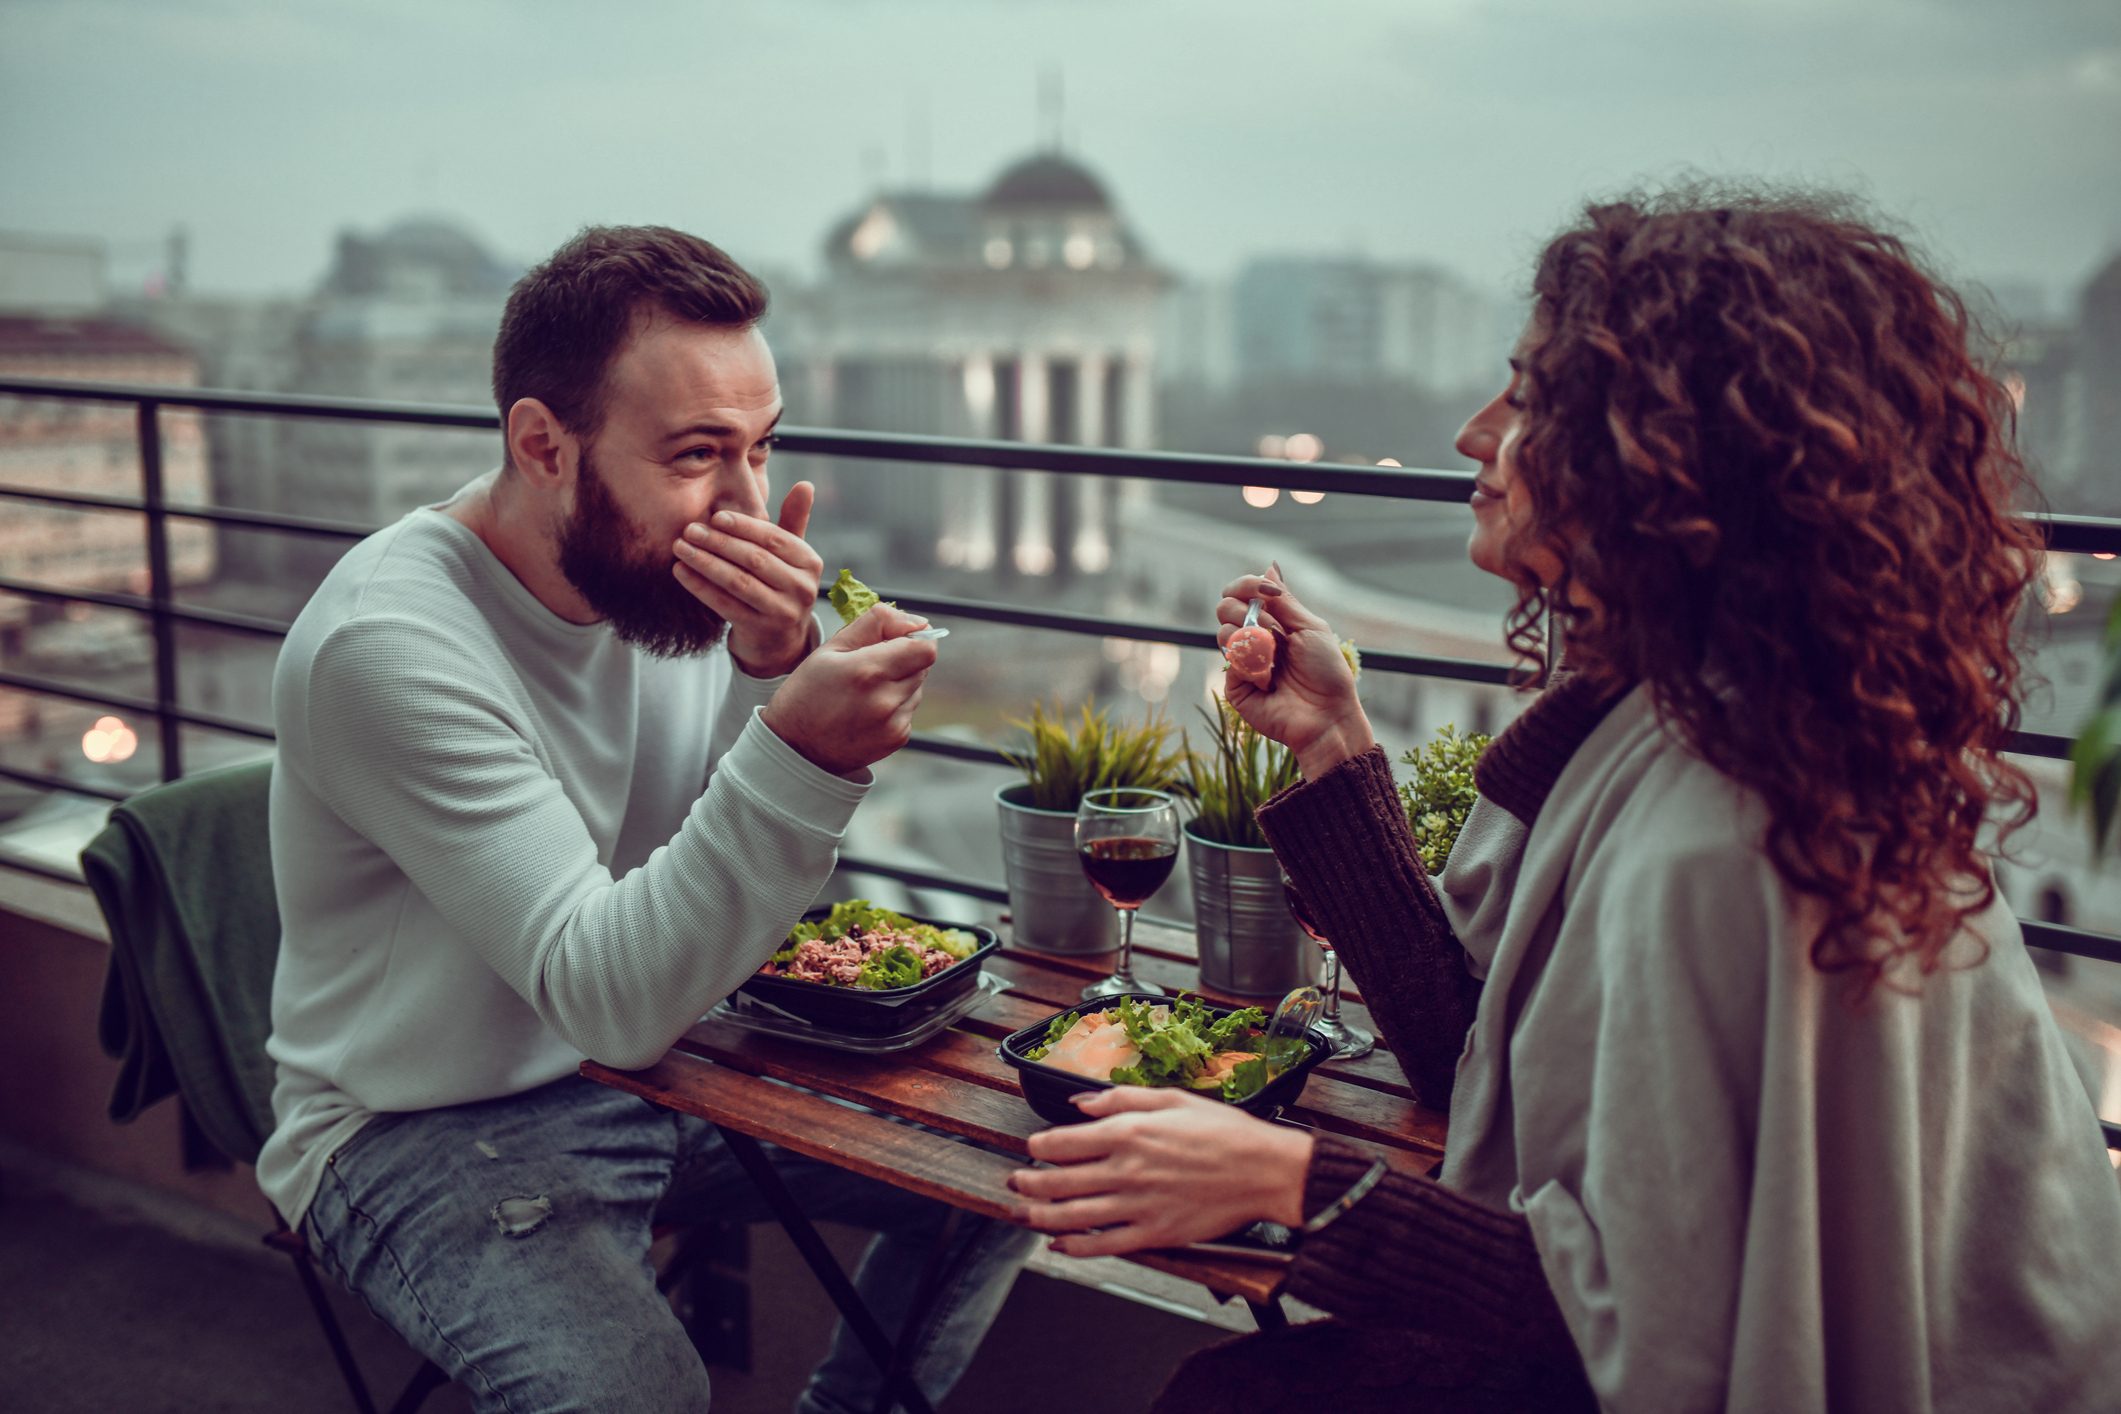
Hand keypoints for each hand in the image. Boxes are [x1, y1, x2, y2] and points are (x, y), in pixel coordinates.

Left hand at [673, 481, 822, 677]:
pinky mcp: (760, 630)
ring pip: (738, 582)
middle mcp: (802, 588)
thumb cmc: (781, 583)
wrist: (780, 638)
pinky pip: (725, 604)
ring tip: (680, 548)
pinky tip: (681, 572)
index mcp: (810, 563)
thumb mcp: (792, 555)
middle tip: (689, 530)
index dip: (744, 527)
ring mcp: (782, 612)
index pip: (774, 539)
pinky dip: (700, 587)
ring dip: (705, 563)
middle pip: (755, 559)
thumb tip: (805, 484)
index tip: (715, 517)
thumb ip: (794, 519)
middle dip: (719, 543)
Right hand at [759, 603, 937, 774]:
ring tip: (864, 691)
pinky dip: (895, 705)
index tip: (902, 638)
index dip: (919, 638)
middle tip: (873, 664)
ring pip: (916, 688)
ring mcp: (893, 723)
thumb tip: (916, 621)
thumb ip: (875, 624)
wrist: (795, 748)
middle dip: (905, 659)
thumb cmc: (807, 693)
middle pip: (923, 666)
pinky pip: (908, 710)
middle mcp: (885, 699)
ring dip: (900, 683)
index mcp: (868, 670)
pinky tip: (866, 710)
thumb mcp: (831, 648)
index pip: (924, 649)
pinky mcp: (897, 739)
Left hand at [1009, 1087, 1311, 1256]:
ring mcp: (1138, 1205)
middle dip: (1029, 1182)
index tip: (1031, 1147)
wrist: (1265, 1170)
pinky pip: (1104, 1245)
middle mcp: (1126, 1170)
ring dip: (1040, 1215)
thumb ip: (1121, 1098)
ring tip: (1022, 1213)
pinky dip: (1076, 1246)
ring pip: (1073, 1216)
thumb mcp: (1172, 1097)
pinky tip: (1059, 1244)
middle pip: (1059, 1181)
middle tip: (1015, 1182)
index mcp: (1128, 1133)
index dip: (1039, 1146)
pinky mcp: (1154, 1234)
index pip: (1064, 1142)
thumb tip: (1081, 1103)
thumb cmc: (1224, 1131)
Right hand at [1215, 568, 1374, 777]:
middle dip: (1243, 610)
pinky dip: (1250, 665)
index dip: (1246, 584)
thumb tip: (1269, 566)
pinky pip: (1231, 663)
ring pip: (1223, 633)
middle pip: (1225, 607)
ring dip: (1248, 637)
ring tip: (1272, 656)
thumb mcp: (1310, 628)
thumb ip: (1285, 600)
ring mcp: (1243, 662)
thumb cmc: (1326, 672)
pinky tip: (1268, 678)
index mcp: (1273, 622)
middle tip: (1268, 628)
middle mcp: (1254, 639)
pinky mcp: (1236, 686)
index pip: (1243, 592)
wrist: (1327, 715)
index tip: (1264, 590)